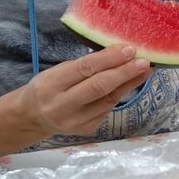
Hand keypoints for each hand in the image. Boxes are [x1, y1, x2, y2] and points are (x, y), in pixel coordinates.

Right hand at [17, 45, 151, 137]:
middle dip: (124, 73)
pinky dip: (120, 94)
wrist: (33, 117)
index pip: (85, 69)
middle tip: (144, 61)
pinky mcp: (87, 129)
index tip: (129, 49)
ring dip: (129, 84)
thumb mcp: (57, 71)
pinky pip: (107, 108)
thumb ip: (84, 66)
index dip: (109, 59)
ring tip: (145, 71)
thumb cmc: (47, 87)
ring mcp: (75, 121)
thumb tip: (118, 53)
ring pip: (108, 100)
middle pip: (99, 87)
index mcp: (51, 85)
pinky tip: (131, 84)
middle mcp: (62, 106)